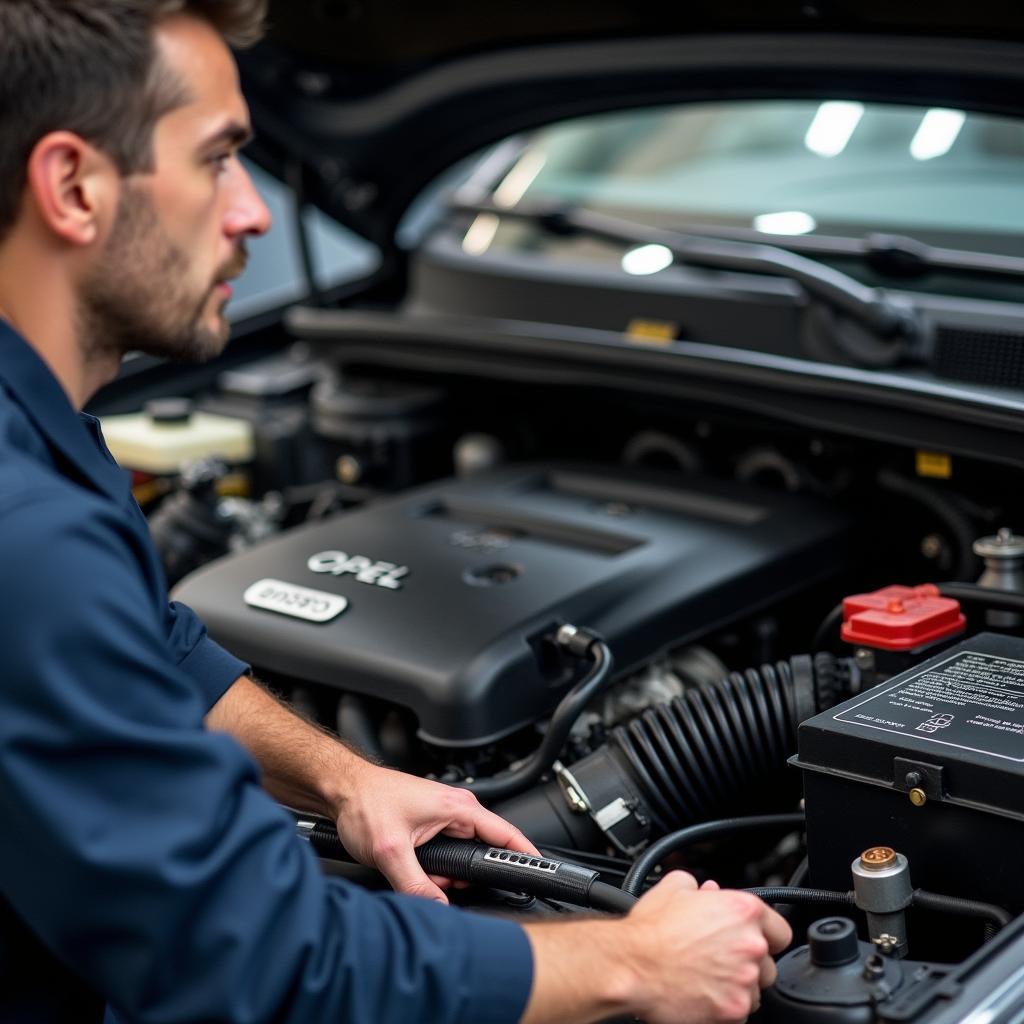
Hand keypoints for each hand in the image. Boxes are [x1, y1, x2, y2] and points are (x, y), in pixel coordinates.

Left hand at [332, 763, 539, 901]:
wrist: (341, 789)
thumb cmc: (365, 802)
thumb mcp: (389, 850)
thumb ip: (415, 884)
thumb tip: (437, 909)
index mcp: (458, 808)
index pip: (505, 834)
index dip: (526, 855)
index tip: (541, 874)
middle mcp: (456, 809)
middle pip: (481, 852)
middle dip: (463, 876)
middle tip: (438, 883)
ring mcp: (444, 816)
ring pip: (460, 856)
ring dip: (444, 874)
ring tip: (418, 871)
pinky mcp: (431, 824)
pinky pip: (446, 852)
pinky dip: (433, 867)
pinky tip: (414, 868)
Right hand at [621, 872, 791, 1023]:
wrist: (632, 966)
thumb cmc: (650, 930)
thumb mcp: (673, 888)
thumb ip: (698, 886)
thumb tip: (707, 891)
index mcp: (742, 912)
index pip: (780, 930)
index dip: (765, 935)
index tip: (752, 939)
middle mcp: (750, 946)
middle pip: (769, 963)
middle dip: (748, 962)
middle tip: (720, 959)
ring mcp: (744, 982)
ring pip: (755, 991)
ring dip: (738, 986)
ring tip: (707, 977)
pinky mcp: (733, 1011)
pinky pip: (739, 1013)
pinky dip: (724, 1007)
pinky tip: (702, 994)